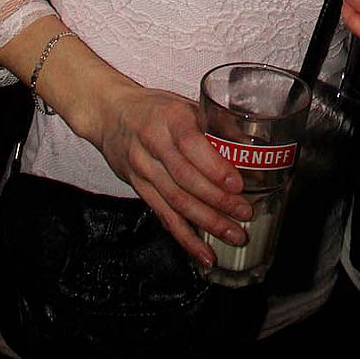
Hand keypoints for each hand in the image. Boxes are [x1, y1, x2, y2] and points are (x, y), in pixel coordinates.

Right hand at [89, 81, 252, 266]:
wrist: (109, 113)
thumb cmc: (154, 108)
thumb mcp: (186, 106)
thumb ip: (217, 126)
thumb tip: (251, 151)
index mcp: (170, 119)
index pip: (192, 146)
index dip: (215, 168)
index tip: (238, 185)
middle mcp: (153, 145)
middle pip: (185, 179)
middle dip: (218, 201)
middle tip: (244, 214)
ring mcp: (143, 169)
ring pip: (175, 202)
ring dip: (206, 223)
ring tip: (232, 235)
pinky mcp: (138, 188)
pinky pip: (163, 215)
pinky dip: (184, 237)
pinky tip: (202, 252)